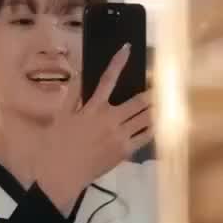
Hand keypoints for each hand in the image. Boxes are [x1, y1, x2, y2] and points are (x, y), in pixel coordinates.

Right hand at [37, 46, 152, 214]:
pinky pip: (145, 137)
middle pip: (138, 101)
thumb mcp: (61, 116)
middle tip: (161, 85)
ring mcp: (120, 136)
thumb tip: (81, 75)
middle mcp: (110, 119)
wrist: (62, 173)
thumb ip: (73, 94)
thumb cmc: (58, 144)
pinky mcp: (125, 151)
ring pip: (145, 118)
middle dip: (151, 92)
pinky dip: (153, 129)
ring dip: (156, 109)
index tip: (127, 49)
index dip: (118, 62)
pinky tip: (158, 123)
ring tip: (164, 102)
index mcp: (93, 108)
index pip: (108, 79)